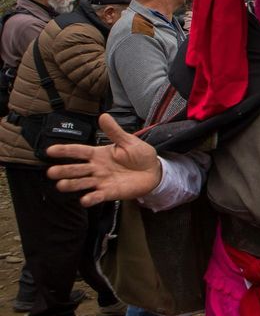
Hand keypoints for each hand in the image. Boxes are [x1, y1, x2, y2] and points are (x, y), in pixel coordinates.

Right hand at [46, 114, 162, 206]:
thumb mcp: (128, 141)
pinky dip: (91, 198)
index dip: (65, 151)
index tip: (50, 150)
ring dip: (72, 185)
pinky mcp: (110, 192)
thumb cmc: (140, 155)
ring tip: (61, 185)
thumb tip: (103, 116)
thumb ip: (114, 131)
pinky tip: (84, 200)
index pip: (79, 152)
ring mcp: (102, 181)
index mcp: (99, 154)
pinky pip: (98, 196)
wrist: (154, 171)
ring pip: (83, 183)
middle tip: (51, 172)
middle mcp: (97, 168)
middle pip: (77, 169)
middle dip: (64, 170)